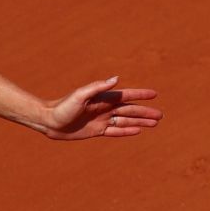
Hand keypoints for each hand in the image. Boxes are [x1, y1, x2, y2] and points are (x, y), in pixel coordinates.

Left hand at [40, 78, 160, 140]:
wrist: (49, 121)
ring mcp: (101, 120)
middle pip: (130, 110)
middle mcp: (104, 108)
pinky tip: (137, 130)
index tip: (154, 94)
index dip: (140, 95)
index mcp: (103, 98)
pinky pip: (115, 131)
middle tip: (160, 115)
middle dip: (145, 112)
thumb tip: (116, 79)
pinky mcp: (96, 131)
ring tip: (154, 123)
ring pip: (126, 121)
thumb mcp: (80, 95)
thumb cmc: (63, 107)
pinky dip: (127, 131)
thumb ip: (98, 87)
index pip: (126, 96)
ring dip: (140, 122)